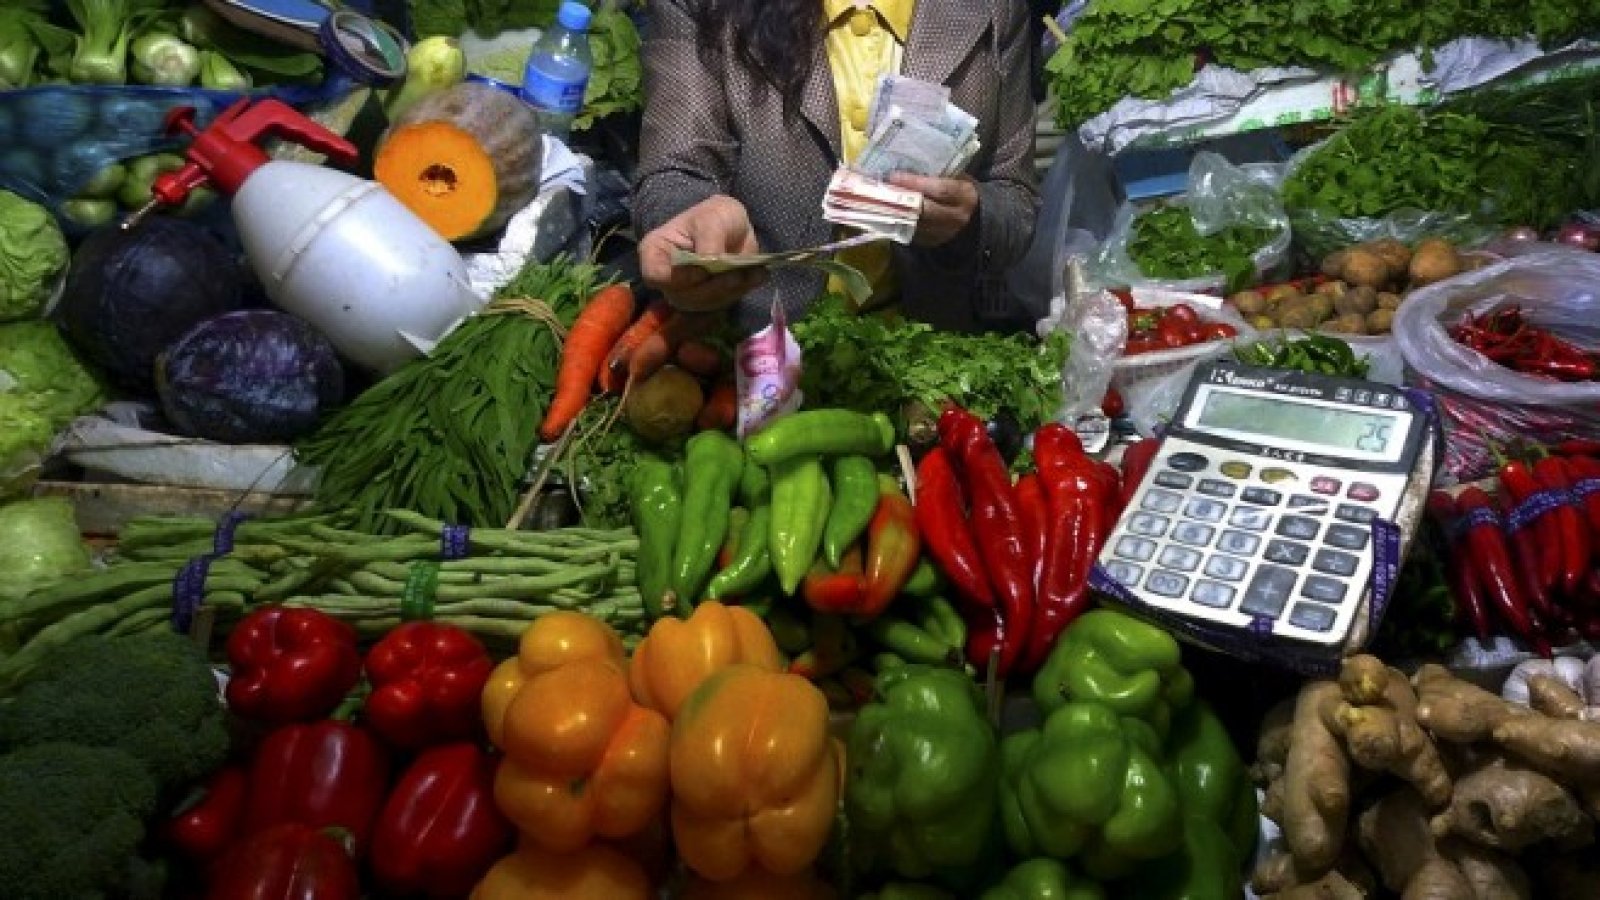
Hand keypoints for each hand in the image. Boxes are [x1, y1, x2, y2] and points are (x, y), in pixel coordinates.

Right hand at [638, 195, 767, 311]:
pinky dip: (742, 290)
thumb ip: (709, 239)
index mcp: (656, 254)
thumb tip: (711, 263)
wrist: (729, 226)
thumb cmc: (712, 217)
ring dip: (731, 290)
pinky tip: (757, 276)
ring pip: (706, 303)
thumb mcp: (711, 217)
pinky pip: (724, 302)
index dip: (679, 277)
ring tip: (753, 273)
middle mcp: (668, 280)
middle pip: (684, 295)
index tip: (702, 269)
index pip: (656, 276)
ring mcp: (688, 293)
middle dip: (713, 286)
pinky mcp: (709, 300)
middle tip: (737, 274)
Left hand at [887, 173, 978, 247]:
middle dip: (900, 199)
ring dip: (893, 211)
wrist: (972, 218)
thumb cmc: (959, 191)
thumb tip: (905, 166)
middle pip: (923, 210)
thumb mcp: (955, 178)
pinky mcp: (930, 242)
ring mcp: (942, 233)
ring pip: (913, 223)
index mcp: (963, 196)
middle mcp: (955, 217)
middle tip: (880, 188)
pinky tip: (884, 211)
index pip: (939, 190)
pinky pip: (909, 231)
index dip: (916, 183)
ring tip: (877, 198)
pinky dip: (896, 221)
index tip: (894, 176)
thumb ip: (936, 175)